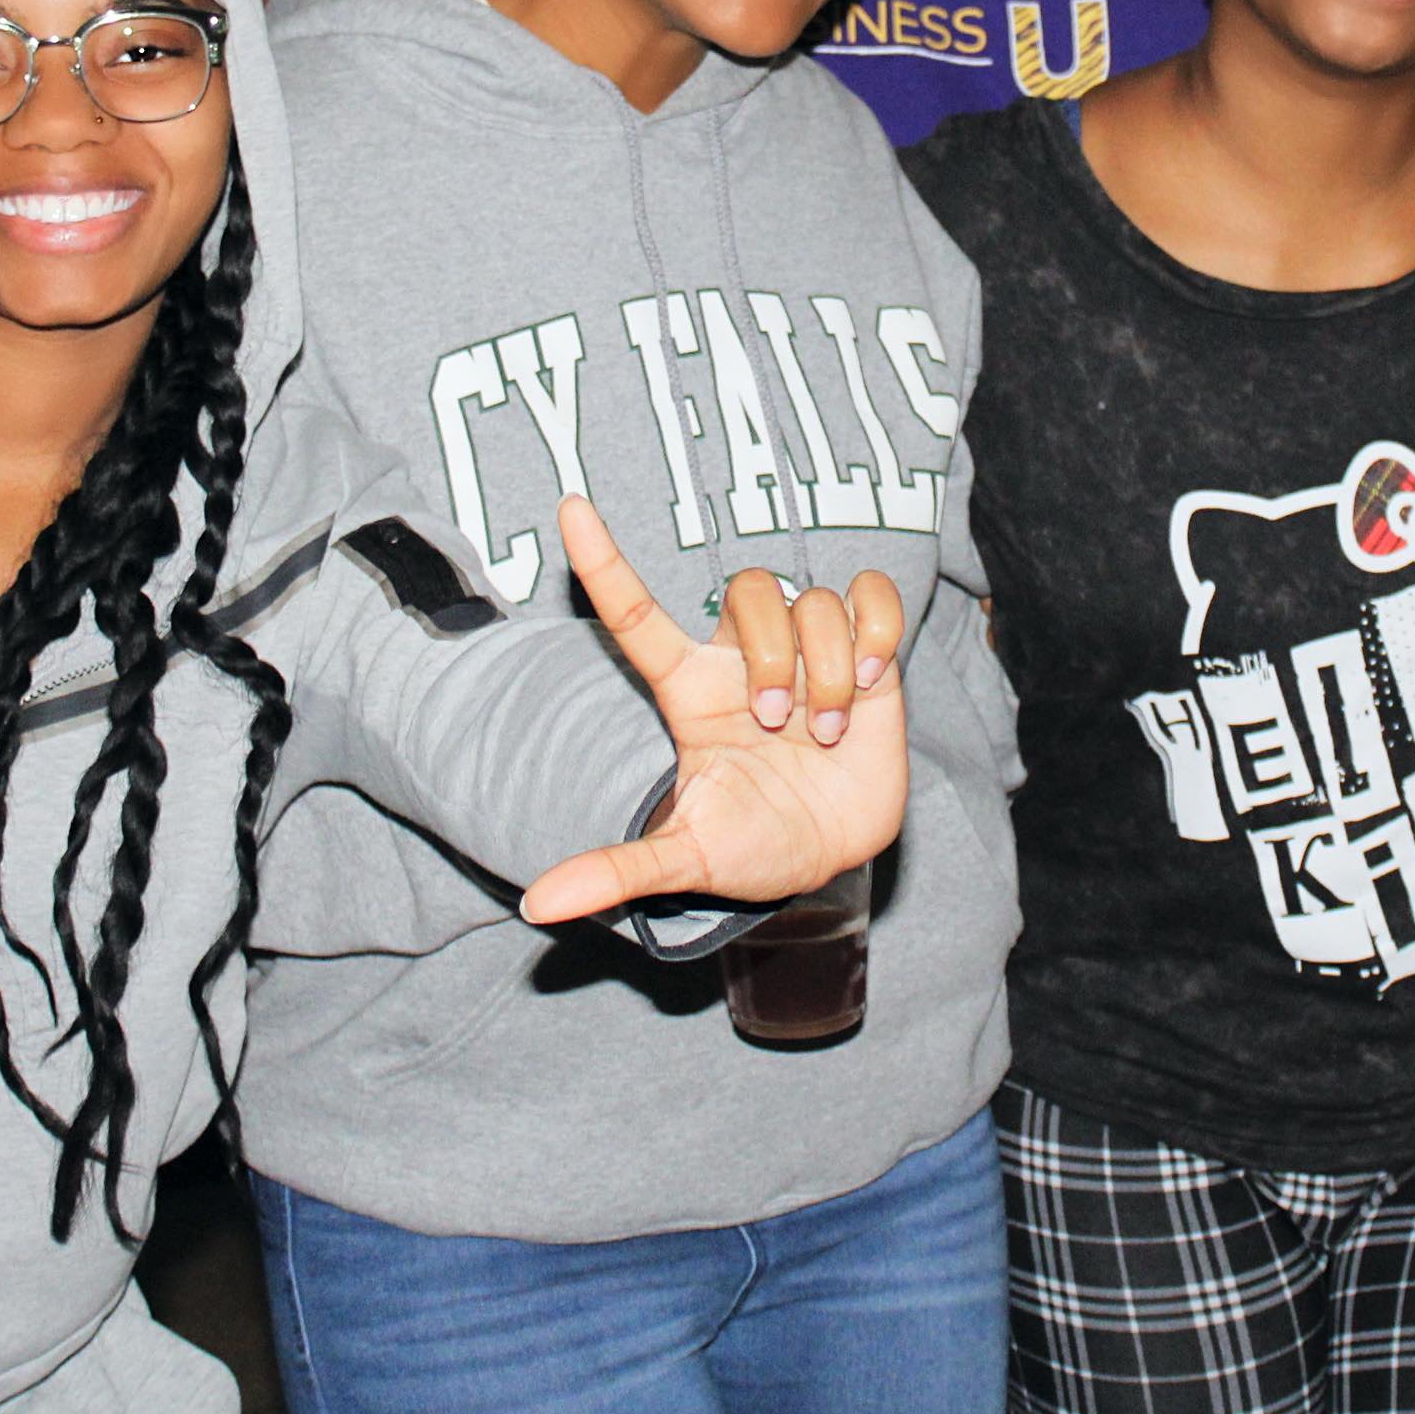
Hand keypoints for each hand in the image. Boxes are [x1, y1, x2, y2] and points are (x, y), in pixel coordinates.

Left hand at [521, 499, 908, 925]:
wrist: (831, 856)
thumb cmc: (751, 846)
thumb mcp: (686, 858)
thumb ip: (618, 871)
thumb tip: (538, 905)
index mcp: (690, 691)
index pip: (635, 614)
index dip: (602, 561)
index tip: (568, 509)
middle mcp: (746, 657)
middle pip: (749, 591)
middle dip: (771, 655)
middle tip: (780, 722)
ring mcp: (808, 652)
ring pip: (814, 601)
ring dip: (827, 670)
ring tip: (829, 734)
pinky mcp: (869, 655)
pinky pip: (871, 594)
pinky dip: (876, 629)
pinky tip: (873, 680)